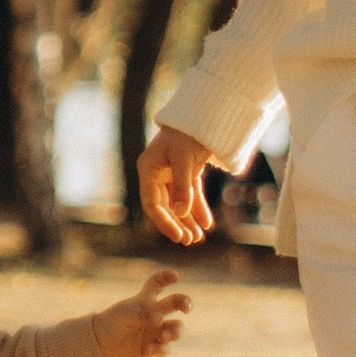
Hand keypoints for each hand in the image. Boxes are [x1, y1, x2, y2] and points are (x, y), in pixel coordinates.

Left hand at [92, 266, 190, 356]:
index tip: (175, 277)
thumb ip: (143, 315)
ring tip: (164, 336)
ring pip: (176, 329)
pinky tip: (151, 349)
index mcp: (144, 300)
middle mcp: (152, 314)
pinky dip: (162, 349)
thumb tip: (161, 320)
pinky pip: (165, 349)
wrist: (97, 347)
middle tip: (187, 309)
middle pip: (175, 304)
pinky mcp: (151, 349)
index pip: (158, 283)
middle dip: (186, 303)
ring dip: (175, 331)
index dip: (167, 277)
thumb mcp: (125, 314)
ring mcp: (153, 332)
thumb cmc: (109, 323)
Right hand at [137, 123, 221, 246]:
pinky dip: (198, 209)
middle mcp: (157, 173)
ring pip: (177, 203)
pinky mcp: (186, 172)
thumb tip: (181, 214)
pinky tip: (207, 223)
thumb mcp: (184, 159)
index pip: (151, 203)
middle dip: (177, 224)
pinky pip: (190, 195)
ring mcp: (171, 173)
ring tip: (198, 238)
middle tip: (189, 241)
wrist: (202, 115)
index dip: (163, 222)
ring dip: (187, 220)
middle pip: (164, 206)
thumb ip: (182, 187)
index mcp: (148, 169)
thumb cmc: (188, 133)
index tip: (178, 236)